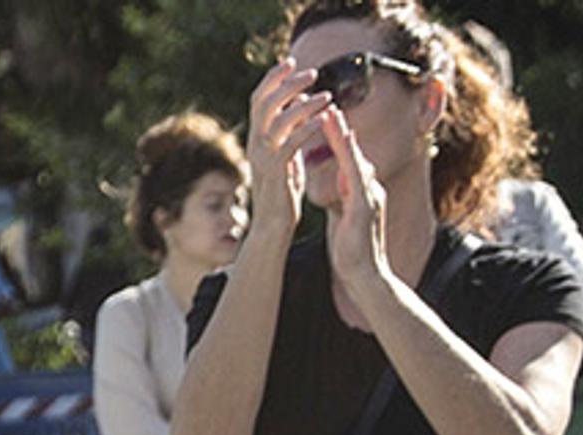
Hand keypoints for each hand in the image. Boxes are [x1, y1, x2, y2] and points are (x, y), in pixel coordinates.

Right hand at [243, 55, 337, 223]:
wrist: (272, 226)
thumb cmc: (282, 192)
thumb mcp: (285, 154)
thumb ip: (289, 130)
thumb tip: (299, 102)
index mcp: (257, 138)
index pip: (259, 99)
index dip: (273, 78)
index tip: (291, 61)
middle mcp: (255, 144)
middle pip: (265, 103)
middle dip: (288, 83)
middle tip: (312, 71)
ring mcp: (263, 158)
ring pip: (278, 120)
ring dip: (303, 104)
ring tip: (327, 96)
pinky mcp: (276, 172)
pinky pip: (290, 144)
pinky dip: (307, 128)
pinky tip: (325, 118)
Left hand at [317, 104, 388, 292]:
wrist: (365, 276)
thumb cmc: (353, 250)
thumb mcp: (344, 216)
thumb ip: (344, 195)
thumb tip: (340, 178)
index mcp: (362, 191)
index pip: (349, 159)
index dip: (338, 138)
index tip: (324, 117)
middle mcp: (370, 189)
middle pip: (354, 153)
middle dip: (341, 129)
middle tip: (328, 105)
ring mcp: (371, 197)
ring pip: (356, 160)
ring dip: (344, 137)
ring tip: (331, 116)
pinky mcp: (366, 207)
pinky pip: (356, 179)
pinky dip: (349, 161)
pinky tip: (342, 148)